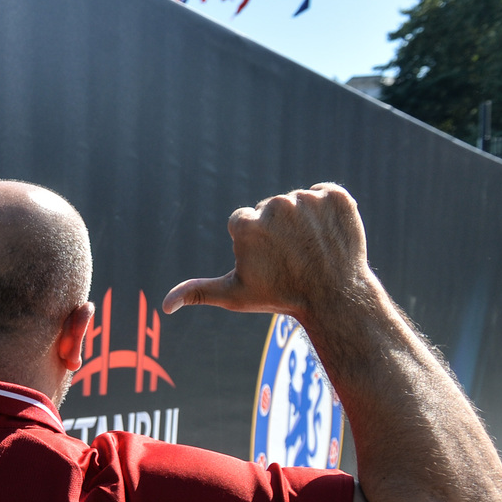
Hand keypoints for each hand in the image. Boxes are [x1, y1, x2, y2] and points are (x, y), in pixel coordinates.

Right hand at [161, 184, 376, 319]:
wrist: (334, 297)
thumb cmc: (280, 297)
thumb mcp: (235, 295)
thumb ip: (198, 291)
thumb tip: (165, 306)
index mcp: (247, 225)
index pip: (245, 223)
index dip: (255, 244)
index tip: (269, 261)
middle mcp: (276, 205)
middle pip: (271, 211)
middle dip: (279, 230)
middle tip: (291, 257)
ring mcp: (309, 200)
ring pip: (298, 204)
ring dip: (303, 222)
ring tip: (311, 248)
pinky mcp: (337, 197)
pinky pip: (326, 195)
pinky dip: (328, 212)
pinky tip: (327, 235)